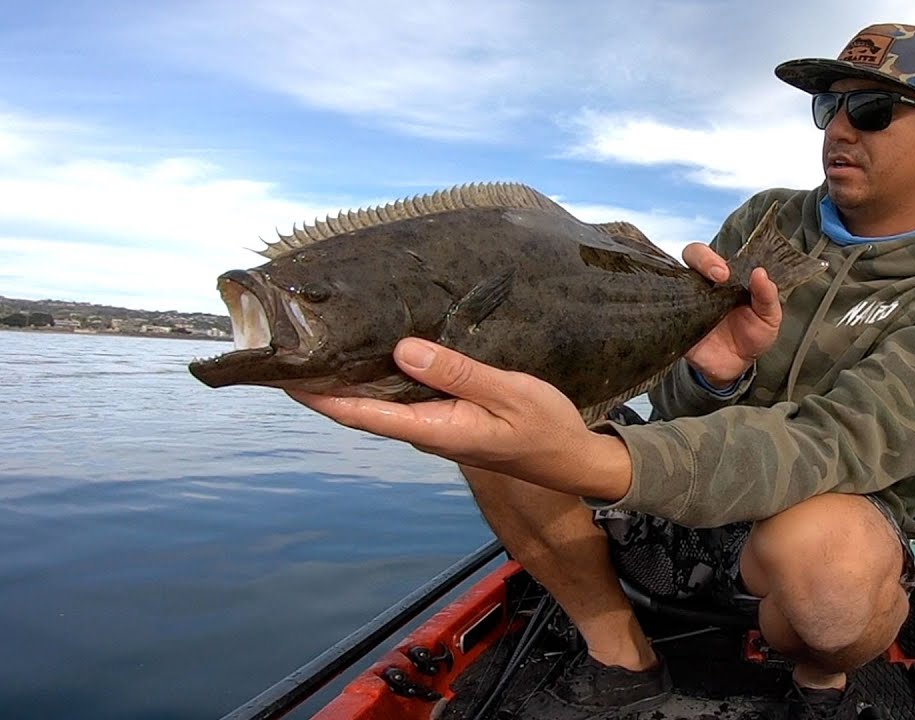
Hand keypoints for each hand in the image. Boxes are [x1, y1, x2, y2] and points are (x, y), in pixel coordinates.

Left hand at [287, 339, 632, 500]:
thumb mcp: (508, 394)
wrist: (571, 459)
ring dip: (349, 378)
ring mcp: (434, 426)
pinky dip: (381, 377)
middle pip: (360, 408)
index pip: (362, 413)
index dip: (319, 395)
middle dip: (324, 382)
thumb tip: (403, 352)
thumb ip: (457, 374)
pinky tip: (377, 353)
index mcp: (435, 428)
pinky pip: (402, 398)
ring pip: (379, 402)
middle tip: (289, 347)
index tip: (283, 374)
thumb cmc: (544, 428)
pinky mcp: (446, 418)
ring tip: (321, 343)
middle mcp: (426, 431)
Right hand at [681, 242, 782, 385]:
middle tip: (718, 277)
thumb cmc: (752, 334)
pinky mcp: (676, 325)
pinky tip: (681, 320)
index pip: (711, 255)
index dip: (712, 258)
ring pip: (673, 280)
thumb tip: (760, 273)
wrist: (738, 365)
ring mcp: (687, 303)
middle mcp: (703, 285)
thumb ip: (767, 295)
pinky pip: (665, 315)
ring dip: (683, 283)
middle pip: (690, 257)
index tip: (725, 273)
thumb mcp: (769, 316)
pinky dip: (667, 313)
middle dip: (701, 260)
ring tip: (701, 300)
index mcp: (725, 278)